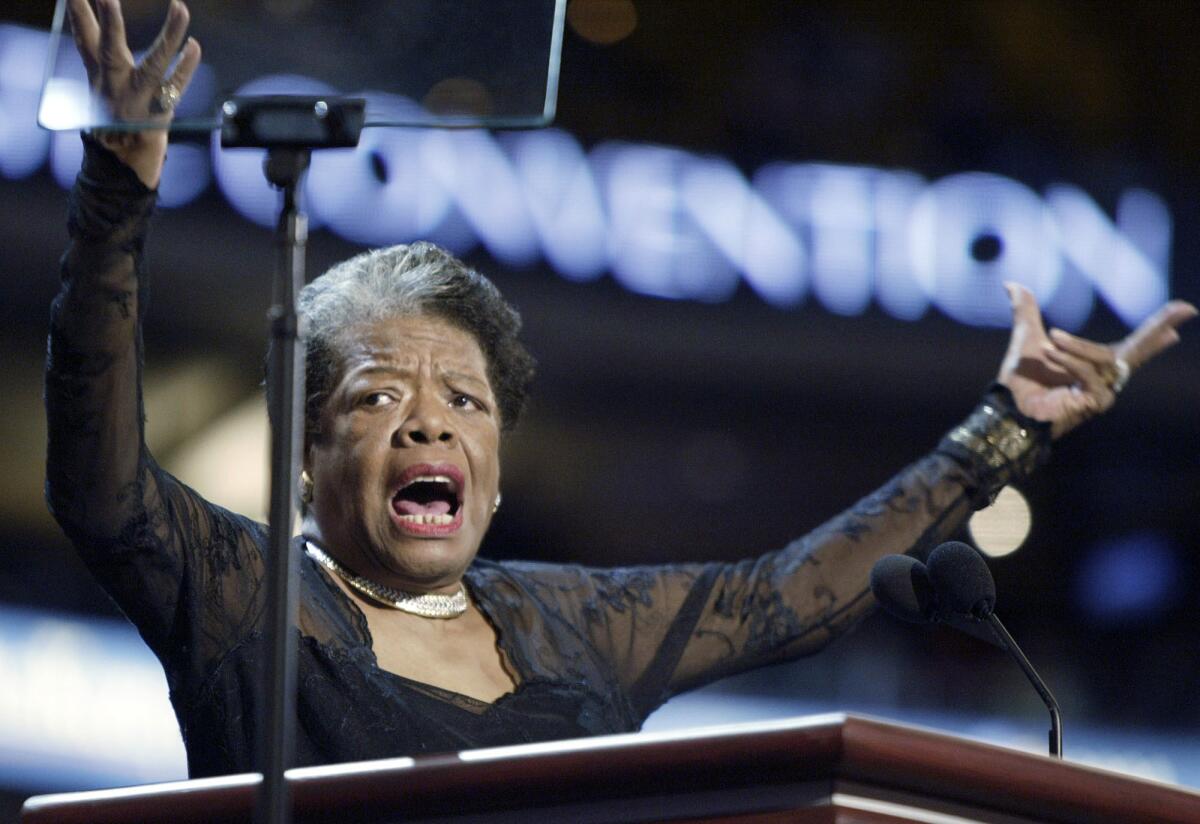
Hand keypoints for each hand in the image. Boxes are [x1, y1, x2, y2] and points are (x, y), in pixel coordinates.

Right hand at [68, 0, 201, 187]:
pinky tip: (194, 45)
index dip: (79, 13)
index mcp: (98, 75)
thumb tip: (85, 19)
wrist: (122, 163)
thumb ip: (96, 54)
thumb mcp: (97, 86)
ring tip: (180, 7)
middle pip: (110, 49)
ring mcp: (139, 98)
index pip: (85, 38)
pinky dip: (186, 65)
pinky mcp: (161, 111)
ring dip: (169, 35)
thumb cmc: (112, 120)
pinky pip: (177, 86)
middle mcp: (115, 84)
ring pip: (155, 64)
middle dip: (110, 23)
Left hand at [997, 282, 1196, 438]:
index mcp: (1096, 363)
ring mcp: (1104, 393)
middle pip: (1138, 349)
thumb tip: (1012, 284)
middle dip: (1159, 329)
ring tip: (1051, 341)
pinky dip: (1069, 361)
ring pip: (1103, 358)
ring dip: (1075, 347)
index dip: (1157, 327)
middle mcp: (1106, 378)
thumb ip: (1026, 310)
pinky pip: (1089, 373)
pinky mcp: (1096, 402)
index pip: (1133, 342)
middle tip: (1186, 308)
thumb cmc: (1020, 381)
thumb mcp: (1027, 337)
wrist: (1008, 408)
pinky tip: (1051, 355)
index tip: (1185, 310)